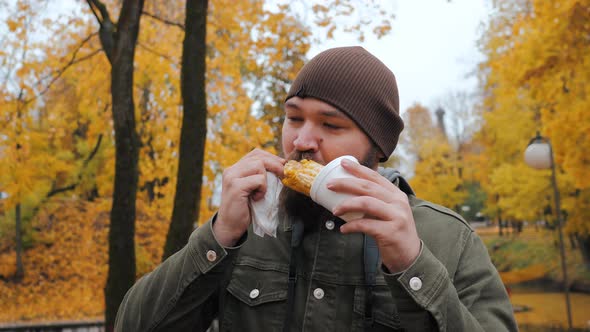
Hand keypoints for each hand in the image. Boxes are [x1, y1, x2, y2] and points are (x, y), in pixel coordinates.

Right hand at [214, 149, 284, 246]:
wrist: (231, 226)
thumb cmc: (245, 208)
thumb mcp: (253, 188)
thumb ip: (260, 176)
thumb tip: (282, 166)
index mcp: (235, 168)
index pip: (256, 153)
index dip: (272, 157)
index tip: (283, 166)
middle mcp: (231, 170)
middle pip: (259, 157)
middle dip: (275, 164)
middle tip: (284, 175)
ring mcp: (232, 177)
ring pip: (259, 166)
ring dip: (266, 179)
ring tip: (262, 192)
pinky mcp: (236, 186)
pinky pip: (258, 180)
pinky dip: (263, 188)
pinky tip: (257, 198)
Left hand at [328, 158, 420, 272]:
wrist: (409, 256)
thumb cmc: (393, 232)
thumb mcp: (388, 212)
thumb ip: (374, 202)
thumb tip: (347, 194)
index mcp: (396, 195)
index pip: (375, 177)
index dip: (358, 169)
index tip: (342, 162)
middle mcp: (398, 202)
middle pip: (368, 187)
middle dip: (346, 183)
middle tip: (329, 185)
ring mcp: (396, 216)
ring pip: (366, 203)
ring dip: (346, 205)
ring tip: (334, 210)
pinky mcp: (391, 232)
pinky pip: (366, 225)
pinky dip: (351, 226)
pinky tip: (343, 229)